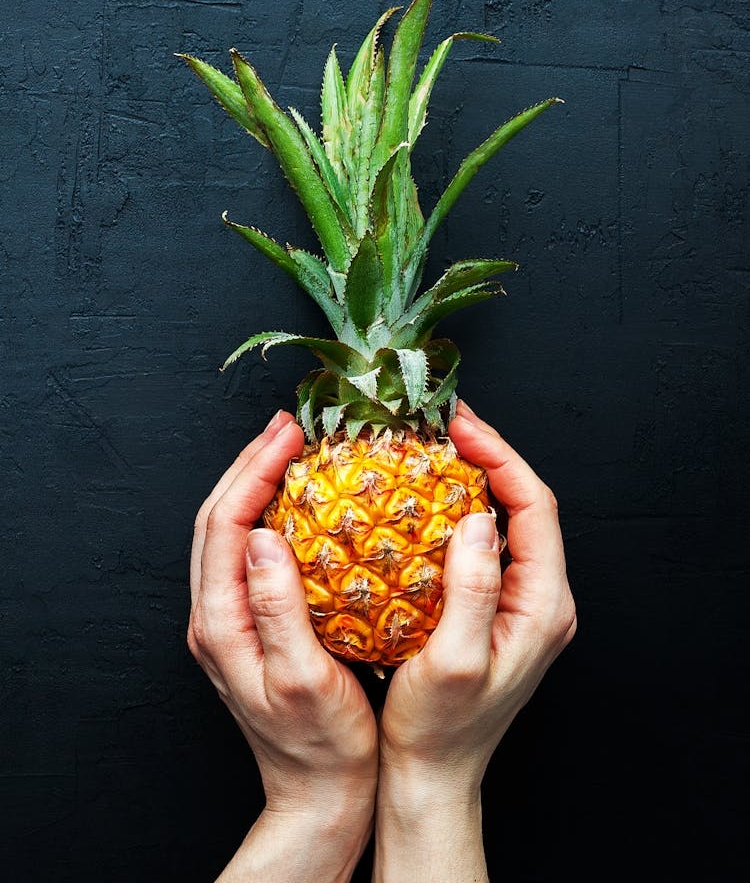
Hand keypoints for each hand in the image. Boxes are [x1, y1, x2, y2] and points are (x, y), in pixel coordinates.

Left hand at [188, 411, 377, 881]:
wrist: (319, 794)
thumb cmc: (322, 746)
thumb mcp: (302, 679)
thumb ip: (277, 608)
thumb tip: (262, 536)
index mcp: (220, 623)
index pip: (225, 524)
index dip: (256, 471)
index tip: (292, 435)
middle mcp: (214, 615)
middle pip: (218, 517)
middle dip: (250, 463)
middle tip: (290, 426)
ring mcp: (229, 619)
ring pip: (230, 530)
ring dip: (256, 483)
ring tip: (292, 449)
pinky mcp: (250, 622)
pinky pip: (248, 550)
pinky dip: (269, 512)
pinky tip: (302, 502)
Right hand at [374, 400, 575, 881]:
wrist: (431, 776)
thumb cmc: (439, 729)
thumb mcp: (456, 661)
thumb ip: (474, 589)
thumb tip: (475, 518)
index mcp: (543, 606)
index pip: (535, 508)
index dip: (501, 459)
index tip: (460, 429)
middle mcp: (542, 600)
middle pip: (526, 507)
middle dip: (490, 458)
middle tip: (446, 426)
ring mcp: (521, 606)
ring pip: (506, 521)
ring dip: (476, 481)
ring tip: (437, 450)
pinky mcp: (497, 612)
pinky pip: (486, 545)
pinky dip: (459, 512)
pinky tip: (425, 502)